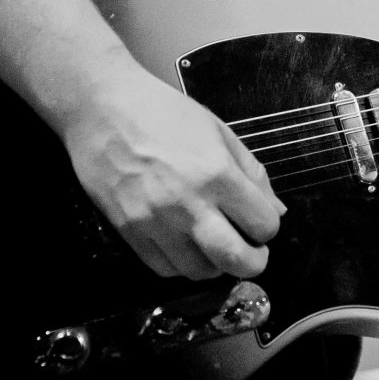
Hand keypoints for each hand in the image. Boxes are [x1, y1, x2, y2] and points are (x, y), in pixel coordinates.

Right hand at [57, 63, 286, 281]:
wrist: (102, 107)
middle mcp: (188, 203)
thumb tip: (276, 210)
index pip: (264, 224)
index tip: (259, 220)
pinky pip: (164, 268)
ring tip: (212, 244)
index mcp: (217, 173)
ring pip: (199, 271)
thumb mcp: (218, 130)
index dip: (267, 225)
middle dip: (253, 262)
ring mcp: (156, 222)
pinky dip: (180, 264)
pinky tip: (183, 244)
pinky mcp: (129, 231)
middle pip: (236, 260)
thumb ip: (251, 172)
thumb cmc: (161, 111)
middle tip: (250, 252)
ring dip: (214, 264)